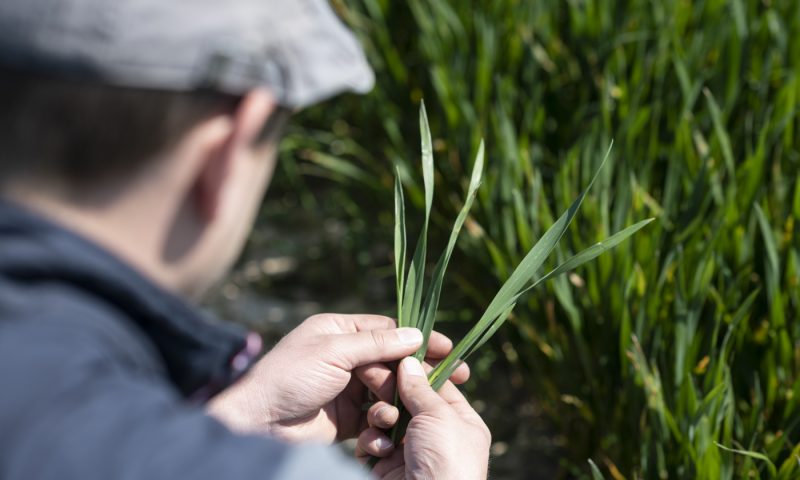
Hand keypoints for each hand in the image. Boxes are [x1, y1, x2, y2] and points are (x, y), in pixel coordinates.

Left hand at [207, 314, 468, 442]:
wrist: (259, 424)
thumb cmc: (289, 377)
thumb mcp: (333, 352)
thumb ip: (376, 343)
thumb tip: (416, 333)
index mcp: (339, 331)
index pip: (387, 330)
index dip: (418, 338)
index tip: (447, 348)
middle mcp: (345, 357)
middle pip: (392, 361)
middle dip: (412, 374)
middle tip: (439, 384)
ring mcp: (346, 388)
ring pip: (387, 390)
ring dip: (394, 401)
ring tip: (388, 413)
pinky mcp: (346, 419)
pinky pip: (375, 416)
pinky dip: (382, 422)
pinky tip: (383, 428)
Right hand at [357, 357, 490, 479]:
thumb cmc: (446, 461)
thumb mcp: (439, 416)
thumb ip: (420, 388)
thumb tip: (409, 361)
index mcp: (459, 421)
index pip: (436, 385)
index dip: (416, 369)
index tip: (395, 353)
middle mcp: (435, 435)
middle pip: (406, 400)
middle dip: (389, 390)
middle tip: (370, 372)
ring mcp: (410, 452)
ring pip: (385, 419)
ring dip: (379, 417)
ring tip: (382, 422)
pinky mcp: (387, 467)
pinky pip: (372, 443)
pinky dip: (371, 442)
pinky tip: (377, 449)